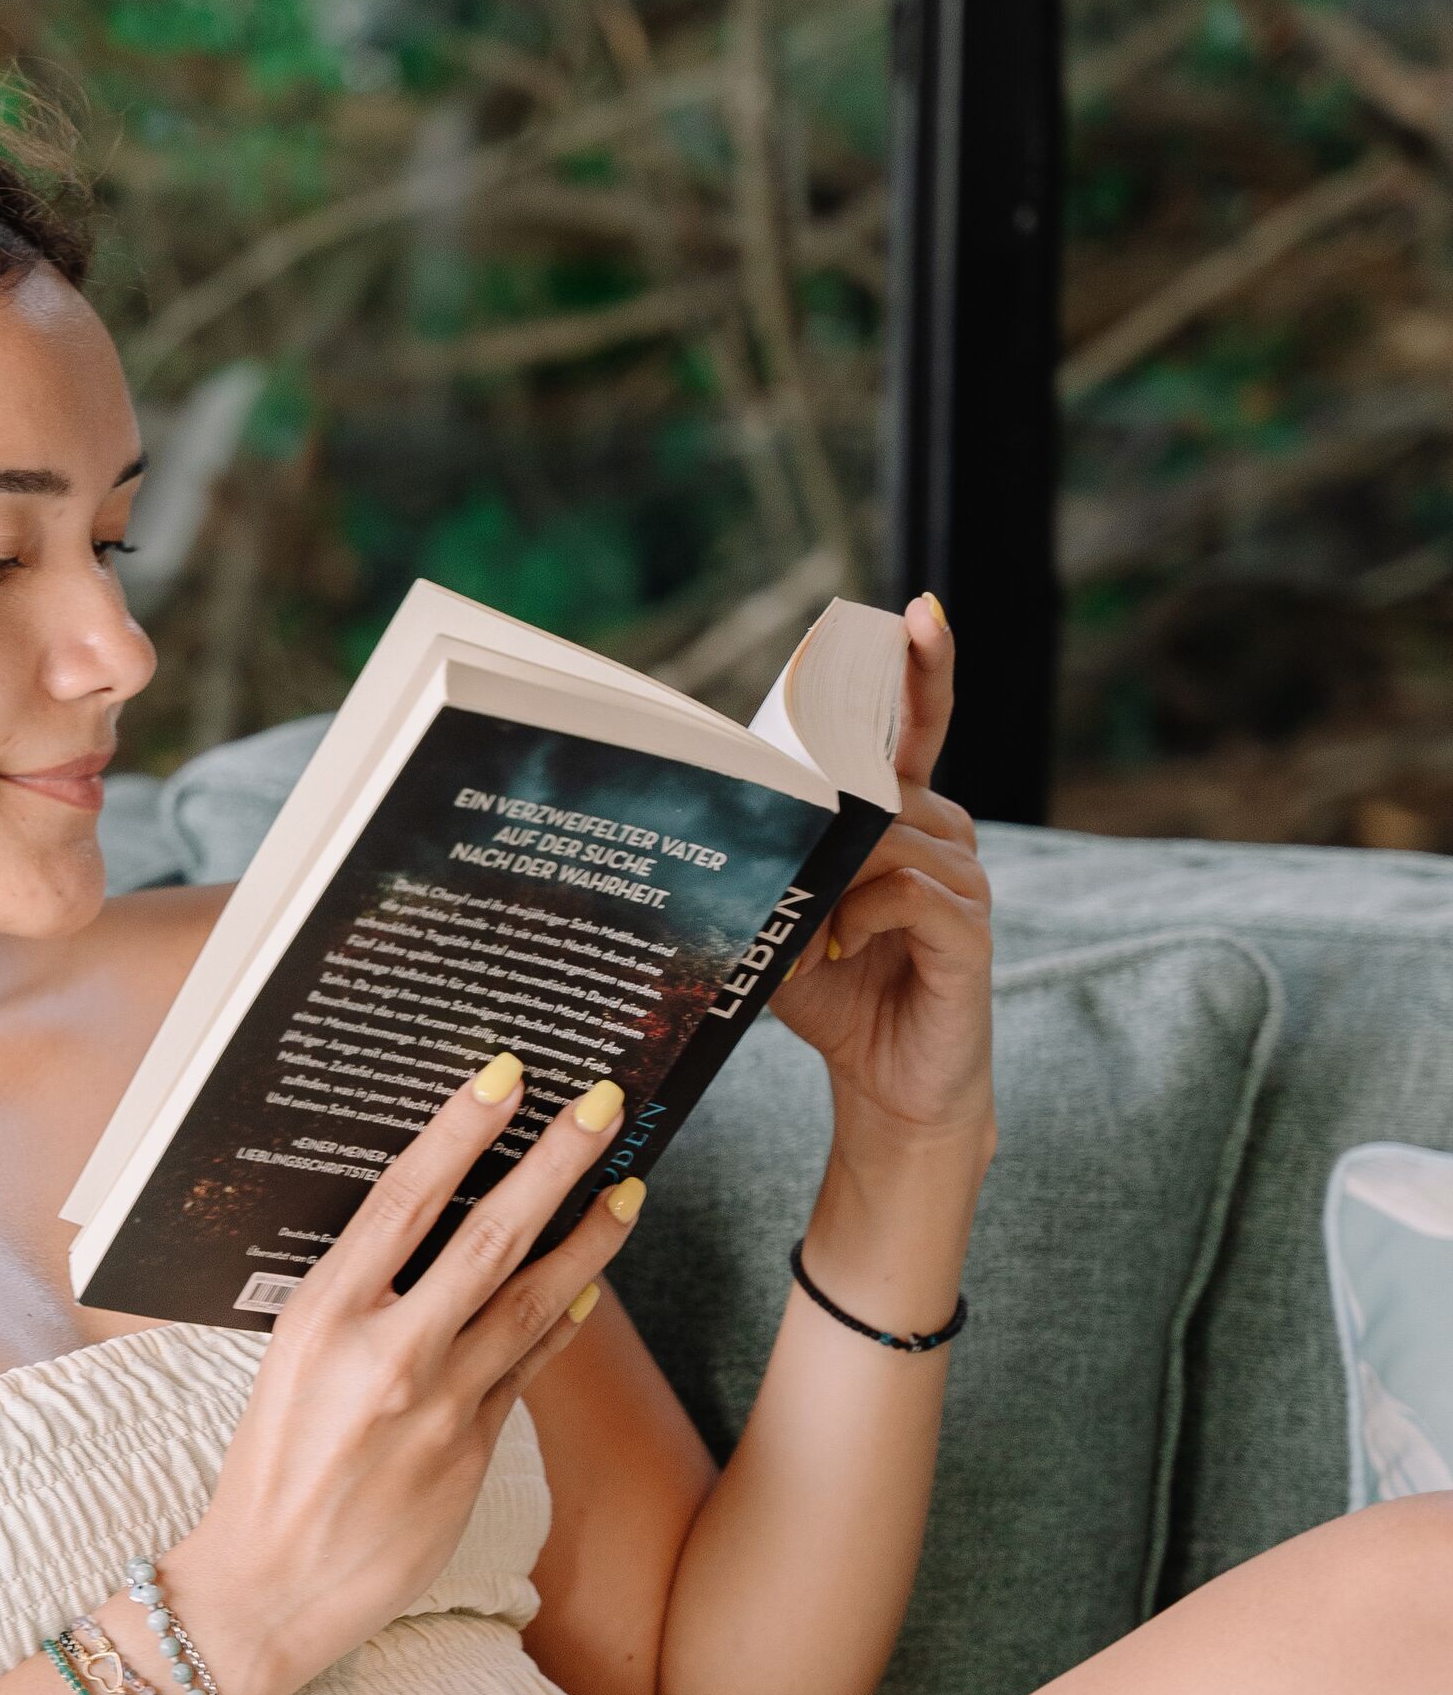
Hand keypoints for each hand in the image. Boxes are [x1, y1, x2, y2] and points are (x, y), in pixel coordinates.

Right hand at [161, 1066, 649, 1694]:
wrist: (268, 1587)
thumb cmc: (266, 1464)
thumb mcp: (287, 1360)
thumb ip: (354, 1299)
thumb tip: (422, 1225)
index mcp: (320, 1317)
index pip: (403, 1200)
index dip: (461, 1132)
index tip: (507, 1078)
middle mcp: (386, 1354)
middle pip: (488, 1238)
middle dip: (555, 1164)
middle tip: (606, 1106)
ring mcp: (438, 1406)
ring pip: (531, 1301)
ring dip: (587, 1239)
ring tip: (629, 1189)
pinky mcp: (472, 1452)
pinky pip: (528, 1368)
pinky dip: (561, 1322)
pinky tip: (588, 1286)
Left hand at [773, 595, 994, 1159]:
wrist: (888, 1083)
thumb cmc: (835, 994)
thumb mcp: (785, 919)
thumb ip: (775, 865)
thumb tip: (725, 817)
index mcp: (903, 819)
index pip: (917, 727)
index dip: (921, 667)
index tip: (917, 610)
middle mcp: (944, 835)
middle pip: (884, 784)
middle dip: (827, 805)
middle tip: (785, 849)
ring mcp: (965, 881)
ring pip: (892, 835)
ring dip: (833, 879)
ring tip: (807, 936)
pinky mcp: (970, 931)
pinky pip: (911, 890)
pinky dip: (862, 915)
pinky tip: (837, 947)